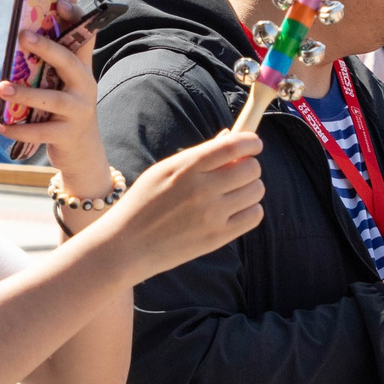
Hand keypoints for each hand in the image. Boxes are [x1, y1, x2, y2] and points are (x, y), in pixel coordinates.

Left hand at [0, 29, 107, 189]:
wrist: (84, 152)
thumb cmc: (66, 111)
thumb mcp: (64, 85)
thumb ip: (49, 66)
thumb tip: (18, 41)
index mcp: (83, 70)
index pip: (85, 38)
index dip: (75, 19)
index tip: (58, 3)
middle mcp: (85, 87)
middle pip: (68, 63)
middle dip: (47, 48)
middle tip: (23, 36)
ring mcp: (78, 112)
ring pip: (51, 100)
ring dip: (25, 94)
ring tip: (1, 88)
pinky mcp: (66, 135)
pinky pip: (38, 131)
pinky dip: (16, 129)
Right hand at [102, 132, 265, 273]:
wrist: (127, 245)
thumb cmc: (143, 203)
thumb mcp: (164, 170)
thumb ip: (199, 155)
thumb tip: (229, 138)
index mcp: (188, 167)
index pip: (234, 145)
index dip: (251, 142)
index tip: (254, 145)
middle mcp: (203, 189)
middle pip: (251, 168)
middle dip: (250, 166)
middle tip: (238, 172)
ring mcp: (212, 214)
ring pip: (256, 191)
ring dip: (251, 188)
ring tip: (235, 193)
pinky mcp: (218, 237)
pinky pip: (254, 216)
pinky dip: (251, 210)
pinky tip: (236, 210)